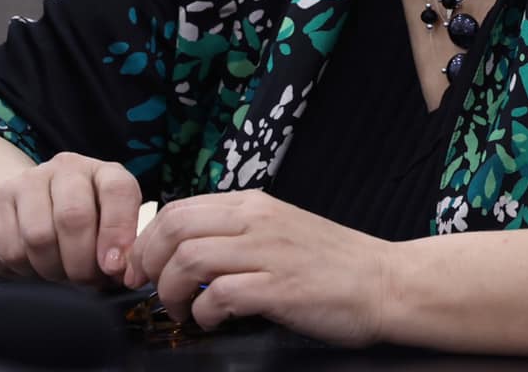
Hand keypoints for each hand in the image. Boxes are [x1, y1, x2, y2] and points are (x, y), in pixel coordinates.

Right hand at [0, 152, 140, 285]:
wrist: (29, 211)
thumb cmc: (81, 230)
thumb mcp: (108, 234)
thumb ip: (121, 251)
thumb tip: (122, 272)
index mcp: (102, 173)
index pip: (118, 190)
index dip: (118, 233)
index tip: (113, 268)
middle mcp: (66, 167)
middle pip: (73, 217)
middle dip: (81, 263)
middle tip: (84, 280)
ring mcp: (27, 180)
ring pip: (39, 237)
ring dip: (51, 269)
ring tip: (58, 272)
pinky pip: (11, 249)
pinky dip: (24, 270)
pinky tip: (32, 265)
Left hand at [124, 190, 393, 345]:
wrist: (387, 283)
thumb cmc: (333, 265)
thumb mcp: (278, 231)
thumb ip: (236, 233)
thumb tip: (185, 251)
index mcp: (252, 204)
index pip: (179, 208)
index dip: (147, 239)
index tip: (140, 267)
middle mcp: (256, 221)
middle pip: (174, 228)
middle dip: (149, 261)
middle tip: (150, 289)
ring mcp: (268, 253)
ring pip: (189, 258)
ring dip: (172, 290)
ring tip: (181, 311)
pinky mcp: (281, 288)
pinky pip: (221, 294)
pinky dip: (204, 311)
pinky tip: (210, 321)